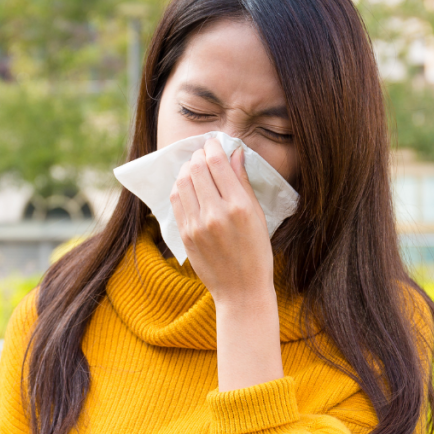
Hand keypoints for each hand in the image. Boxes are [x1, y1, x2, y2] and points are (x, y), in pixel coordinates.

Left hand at [170, 137, 283, 389]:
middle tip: (205, 154)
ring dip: (187, 169)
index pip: (217, 163)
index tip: (215, 143)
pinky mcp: (185, 234)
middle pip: (196, 169)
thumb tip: (234, 153)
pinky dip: (180, 187)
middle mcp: (215, 213)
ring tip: (196, 169)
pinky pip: (176, 200)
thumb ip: (242, 182)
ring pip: (182, 182)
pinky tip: (188, 186)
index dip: (213, 147)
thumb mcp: (257, 215)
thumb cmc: (256, 253)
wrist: (241, 290)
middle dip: (199, 155)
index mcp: (238, 207)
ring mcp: (197, 225)